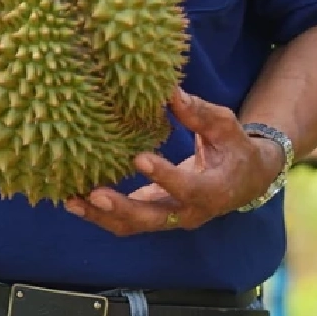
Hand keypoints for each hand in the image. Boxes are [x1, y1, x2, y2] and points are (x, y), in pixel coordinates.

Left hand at [63, 88, 283, 235]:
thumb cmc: (234, 147)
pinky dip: (101, 214)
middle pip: (153, 218)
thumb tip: (169, 90)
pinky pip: (127, 221)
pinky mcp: (156, 215)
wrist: (244, 181)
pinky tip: (75, 200)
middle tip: (95, 193)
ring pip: (134, 226)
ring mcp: (171, 218)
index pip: (187, 188)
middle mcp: (191, 212)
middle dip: (122, 208)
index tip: (139, 158)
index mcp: (213, 191)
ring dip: (102, 216)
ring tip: (72, 200)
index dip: (163, 176)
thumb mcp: (224, 126)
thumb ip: (198, 112)